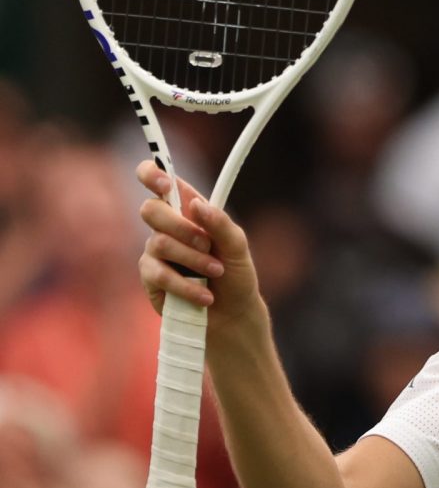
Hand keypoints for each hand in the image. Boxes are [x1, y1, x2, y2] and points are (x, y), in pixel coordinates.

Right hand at [134, 159, 261, 332]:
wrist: (233, 314)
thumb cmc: (236, 275)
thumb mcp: (238, 246)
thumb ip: (221, 223)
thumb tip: (197, 205)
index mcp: (188, 210)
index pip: (158, 180)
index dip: (153, 174)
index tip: (165, 183)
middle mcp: (167, 227)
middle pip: (151, 210)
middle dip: (180, 227)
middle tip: (207, 244)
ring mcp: (155, 252)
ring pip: (158, 243)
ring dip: (192, 259)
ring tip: (216, 271)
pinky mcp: (151, 277)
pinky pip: (159, 274)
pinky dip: (186, 285)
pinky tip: (204, 295)